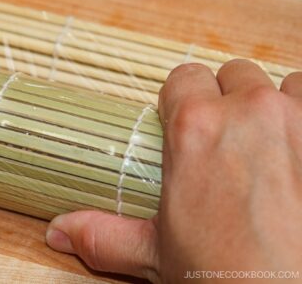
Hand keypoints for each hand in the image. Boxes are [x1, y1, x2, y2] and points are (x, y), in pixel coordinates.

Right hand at [45, 60, 301, 281]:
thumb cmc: (229, 277)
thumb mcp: (159, 257)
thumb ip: (106, 235)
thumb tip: (60, 230)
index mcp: (195, 130)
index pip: (185, 77)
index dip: (184, 101)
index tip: (188, 129)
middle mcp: (251, 111)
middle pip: (235, 75)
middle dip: (231, 103)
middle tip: (230, 146)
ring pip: (286, 85)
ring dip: (279, 108)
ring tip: (273, 149)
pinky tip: (300, 157)